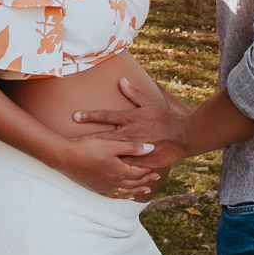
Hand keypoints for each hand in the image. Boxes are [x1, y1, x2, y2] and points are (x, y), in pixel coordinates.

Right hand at [57, 135, 160, 197]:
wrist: (66, 157)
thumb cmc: (88, 148)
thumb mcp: (111, 144)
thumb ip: (132, 147)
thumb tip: (151, 149)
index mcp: (120, 171)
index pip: (139, 173)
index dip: (149, 171)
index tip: (157, 170)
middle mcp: (114, 182)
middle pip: (134, 183)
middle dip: (145, 181)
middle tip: (155, 179)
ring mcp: (104, 186)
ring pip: (125, 191)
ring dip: (136, 190)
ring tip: (144, 191)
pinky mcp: (95, 188)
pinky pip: (113, 195)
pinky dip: (122, 195)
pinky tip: (124, 195)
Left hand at [73, 78, 191, 167]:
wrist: (183, 135)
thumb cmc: (166, 118)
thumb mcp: (149, 102)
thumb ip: (133, 93)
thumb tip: (121, 80)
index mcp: (130, 118)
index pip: (106, 116)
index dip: (89, 116)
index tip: (75, 116)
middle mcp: (129, 133)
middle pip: (103, 136)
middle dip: (86, 139)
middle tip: (70, 142)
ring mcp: (134, 148)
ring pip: (112, 154)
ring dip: (97, 156)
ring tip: (81, 160)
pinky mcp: (141, 161)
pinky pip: (125, 166)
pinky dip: (114, 169)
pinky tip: (102, 175)